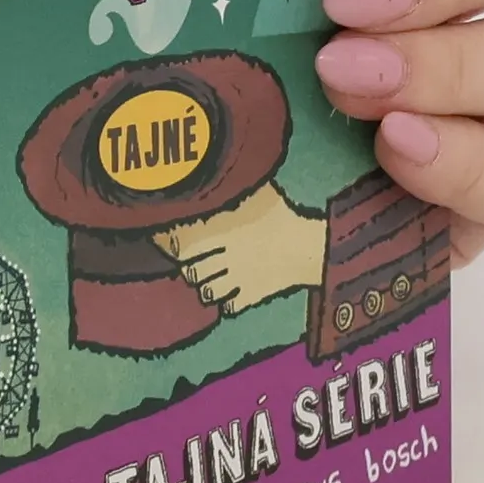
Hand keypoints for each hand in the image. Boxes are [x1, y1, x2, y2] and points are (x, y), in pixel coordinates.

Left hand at [158, 182, 327, 314]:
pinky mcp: (252, 296)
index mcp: (223, 232)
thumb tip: (222, 175)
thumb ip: (238, 188)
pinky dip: (226, 303)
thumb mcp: (259, 195)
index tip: (174, 243)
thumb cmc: (283, 215)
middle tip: (194, 263)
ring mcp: (238, 279)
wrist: (309, 245)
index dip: (175, 246)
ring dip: (206, 287)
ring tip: (210, 280)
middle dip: (190, 269)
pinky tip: (230, 294)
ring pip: (207, 293)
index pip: (185, 245)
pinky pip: (228, 307)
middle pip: (192, 272)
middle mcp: (225, 257)